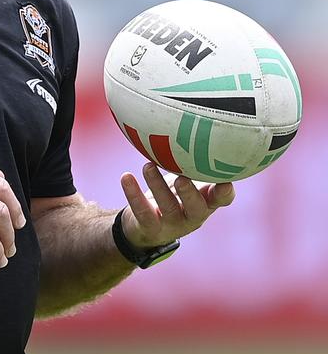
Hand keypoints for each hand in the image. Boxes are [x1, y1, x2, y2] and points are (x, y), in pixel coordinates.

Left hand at [119, 162, 234, 248]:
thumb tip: (199, 125)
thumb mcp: (189, 180)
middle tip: (182, 178)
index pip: (222, 199)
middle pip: (197, 209)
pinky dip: (134, 194)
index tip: (226, 181)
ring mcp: (172, 224)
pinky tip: (126, 177)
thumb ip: (195, 163)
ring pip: (168, 207)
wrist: (146, 226)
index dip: (225, 192)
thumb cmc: (174, 195)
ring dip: (157, 185)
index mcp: (206, 202)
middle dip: (190, 194)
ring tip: (148, 166)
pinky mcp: (151, 228)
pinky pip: (142, 212)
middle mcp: (193, 215)